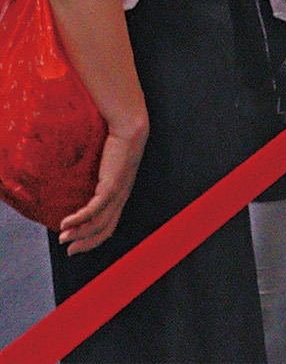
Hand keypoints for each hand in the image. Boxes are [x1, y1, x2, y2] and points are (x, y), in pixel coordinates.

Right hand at [58, 123, 147, 253]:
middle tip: (69, 250)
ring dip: (79, 233)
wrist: (129, 127)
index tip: (76, 245)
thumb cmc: (116, 142)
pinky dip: (79, 218)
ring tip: (63, 238)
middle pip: (105, 229)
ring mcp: (118, 192)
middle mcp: (122, 196)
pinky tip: (66, 222)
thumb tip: (75, 185)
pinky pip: (95, 208)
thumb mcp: (105, 166)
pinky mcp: (112, 185)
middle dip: (86, 242)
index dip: (93, 238)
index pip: (109, 224)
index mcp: (121, 194)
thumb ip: (95, 178)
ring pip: (99, 222)